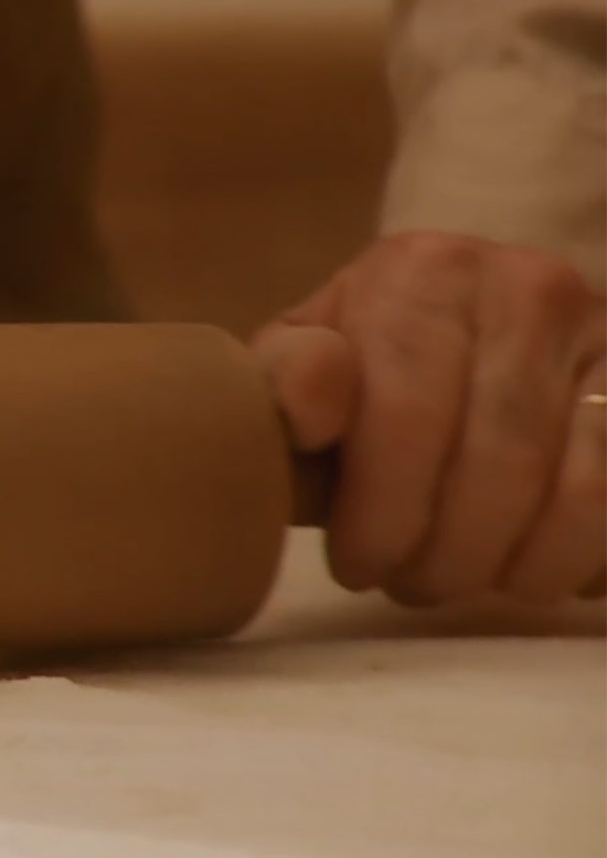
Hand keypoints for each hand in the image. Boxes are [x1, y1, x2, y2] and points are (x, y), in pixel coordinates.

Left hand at [253, 231, 603, 604]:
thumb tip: (312, 412)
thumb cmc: (367, 362)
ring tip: (464, 577)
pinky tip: (529, 566)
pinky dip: (575, 556)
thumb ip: (283, 385)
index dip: (380, 517)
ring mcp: (605, 332)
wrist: (471, 318)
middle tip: (410, 584)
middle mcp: (525, 287)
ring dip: (512, 566)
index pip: (407, 421)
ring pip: (576, 496)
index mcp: (421, 273)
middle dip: (444, 556)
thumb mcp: (305, 360)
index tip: (357, 564)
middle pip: (496, 466)